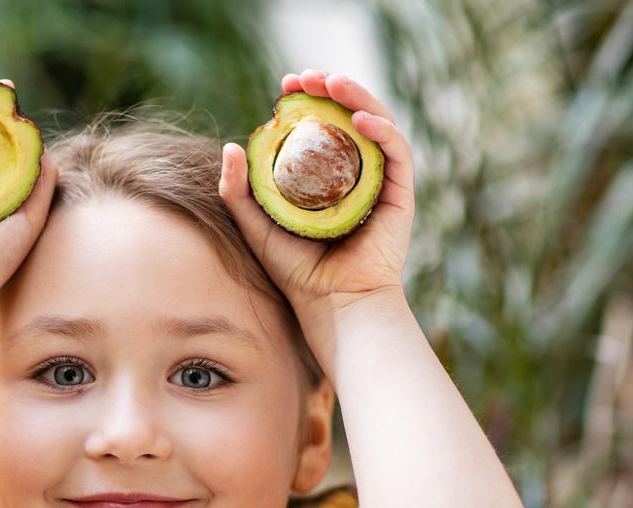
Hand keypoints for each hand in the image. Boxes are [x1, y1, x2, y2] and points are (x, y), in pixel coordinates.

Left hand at [218, 69, 414, 311]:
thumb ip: (239, 191)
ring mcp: (380, 181)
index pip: (321, 127)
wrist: (331, 303)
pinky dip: (382, 129)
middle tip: (305, 78)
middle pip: (349, 118)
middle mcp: (355, 174)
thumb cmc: (295, 271)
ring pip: (376, 124)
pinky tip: (359, 119)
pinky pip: (396, 152)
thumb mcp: (256, 226)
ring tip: (332, 83)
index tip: (285, 88)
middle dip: (330, 90)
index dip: (307, 102)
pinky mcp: (400, 194)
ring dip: (357, 97)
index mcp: (326, 177)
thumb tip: (232, 145)